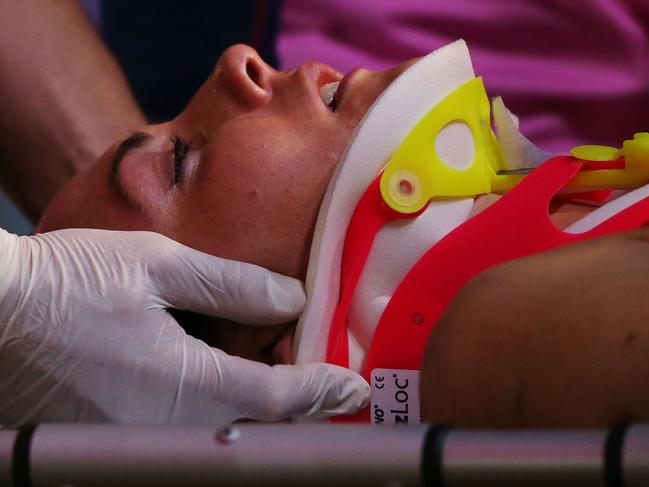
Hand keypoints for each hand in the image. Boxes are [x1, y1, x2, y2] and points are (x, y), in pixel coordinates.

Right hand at [0, 228, 368, 425]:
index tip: (353, 388)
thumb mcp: (158, 264)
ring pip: (224, 433)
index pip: (279, 399)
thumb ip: (232, 284)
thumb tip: (291, 300)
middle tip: (328, 381)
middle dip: (300, 406)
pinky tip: (226, 386)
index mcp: (186, 383)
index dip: (323, 392)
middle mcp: (168, 427)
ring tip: (287, 376)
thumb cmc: (69, 281)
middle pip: (258, 426)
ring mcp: (139, 444)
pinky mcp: (115, 444)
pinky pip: (187, 434)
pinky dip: (220, 415)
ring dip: (262, 411)